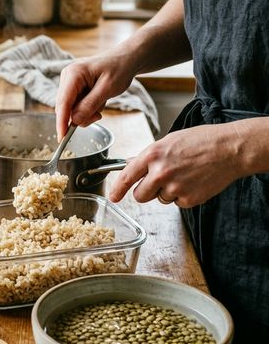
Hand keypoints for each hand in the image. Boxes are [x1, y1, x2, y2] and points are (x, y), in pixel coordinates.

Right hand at [55, 53, 136, 139]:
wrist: (125, 60)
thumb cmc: (119, 69)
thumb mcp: (108, 89)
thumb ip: (90, 105)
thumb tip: (75, 121)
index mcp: (73, 74)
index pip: (63, 103)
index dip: (61, 122)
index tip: (62, 138)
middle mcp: (67, 78)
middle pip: (65, 108)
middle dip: (80, 116)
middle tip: (98, 116)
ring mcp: (69, 83)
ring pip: (70, 109)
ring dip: (86, 112)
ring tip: (101, 103)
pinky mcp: (73, 88)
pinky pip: (75, 105)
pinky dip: (87, 109)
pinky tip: (98, 101)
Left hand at [108, 123, 244, 207]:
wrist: (230, 149)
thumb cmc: (201, 141)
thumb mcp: (169, 141)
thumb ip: (148, 155)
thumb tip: (130, 163)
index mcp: (152, 155)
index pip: (126, 176)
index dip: (117, 189)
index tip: (113, 197)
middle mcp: (160, 173)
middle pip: (140, 195)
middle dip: (146, 192)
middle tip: (159, 182)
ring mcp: (174, 188)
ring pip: (160, 199)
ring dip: (167, 192)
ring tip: (184, 175)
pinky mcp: (189, 199)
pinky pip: (177, 203)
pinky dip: (183, 196)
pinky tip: (194, 181)